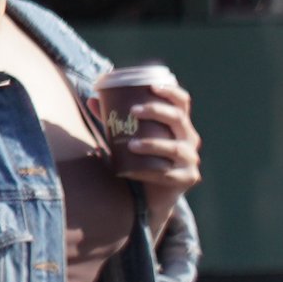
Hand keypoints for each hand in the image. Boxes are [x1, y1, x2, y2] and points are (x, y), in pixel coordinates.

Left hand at [108, 76, 199, 226]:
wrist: (152, 194)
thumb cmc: (141, 157)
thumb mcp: (129, 135)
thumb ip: (113, 119)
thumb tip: (92, 99)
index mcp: (179, 124)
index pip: (182, 102)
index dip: (170, 91)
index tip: (151, 86)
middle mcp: (189, 138)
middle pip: (178, 119)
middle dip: (156, 111)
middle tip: (133, 110)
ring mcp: (190, 159)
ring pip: (173, 148)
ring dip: (151, 144)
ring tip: (130, 144)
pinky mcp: (187, 178)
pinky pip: (167, 174)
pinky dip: (148, 171)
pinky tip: (131, 171)